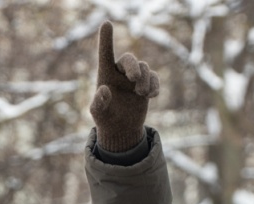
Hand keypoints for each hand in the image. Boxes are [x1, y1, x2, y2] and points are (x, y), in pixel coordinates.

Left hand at [89, 21, 159, 152]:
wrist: (121, 130)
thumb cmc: (105, 119)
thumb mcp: (99, 113)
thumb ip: (99, 102)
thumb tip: (104, 90)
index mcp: (105, 74)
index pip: (105, 53)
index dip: (106, 39)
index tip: (107, 23)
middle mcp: (120, 73)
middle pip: (129, 59)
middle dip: (133, 67)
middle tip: (134, 80)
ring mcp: (135, 78)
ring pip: (144, 68)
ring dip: (145, 80)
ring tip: (142, 94)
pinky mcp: (147, 85)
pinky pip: (154, 78)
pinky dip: (155, 85)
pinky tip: (152, 96)